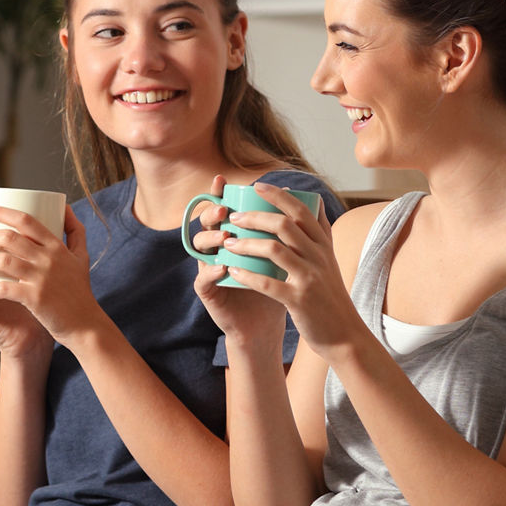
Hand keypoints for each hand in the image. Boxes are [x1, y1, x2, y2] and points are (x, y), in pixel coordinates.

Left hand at [0, 204, 106, 345]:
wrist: (85, 324)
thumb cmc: (79, 290)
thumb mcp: (81, 256)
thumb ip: (75, 230)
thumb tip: (65, 207)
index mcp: (56, 246)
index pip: (26, 220)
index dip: (2, 212)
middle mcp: (49, 259)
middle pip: (9, 238)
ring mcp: (41, 278)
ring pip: (3, 261)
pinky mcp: (35, 298)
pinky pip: (4, 288)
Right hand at [189, 174, 286, 343]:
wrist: (266, 325)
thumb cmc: (277, 287)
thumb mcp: (285, 256)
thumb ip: (289, 229)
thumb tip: (305, 197)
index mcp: (234, 236)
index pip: (223, 209)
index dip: (218, 194)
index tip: (222, 180)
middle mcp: (218, 249)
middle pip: (206, 223)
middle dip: (213, 213)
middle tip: (225, 210)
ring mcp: (210, 268)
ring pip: (200, 246)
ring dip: (211, 239)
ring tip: (225, 237)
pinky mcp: (208, 292)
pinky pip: (203, 278)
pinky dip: (211, 272)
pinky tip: (222, 268)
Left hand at [207, 182, 365, 356]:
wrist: (344, 334)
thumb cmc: (330, 296)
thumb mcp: (330, 259)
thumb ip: (321, 232)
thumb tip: (316, 199)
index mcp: (324, 245)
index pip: (301, 210)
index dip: (278, 195)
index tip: (257, 186)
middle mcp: (319, 257)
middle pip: (284, 225)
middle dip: (254, 217)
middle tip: (234, 217)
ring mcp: (310, 278)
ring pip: (274, 250)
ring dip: (246, 243)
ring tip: (228, 243)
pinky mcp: (299, 300)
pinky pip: (268, 283)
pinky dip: (248, 275)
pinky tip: (232, 271)